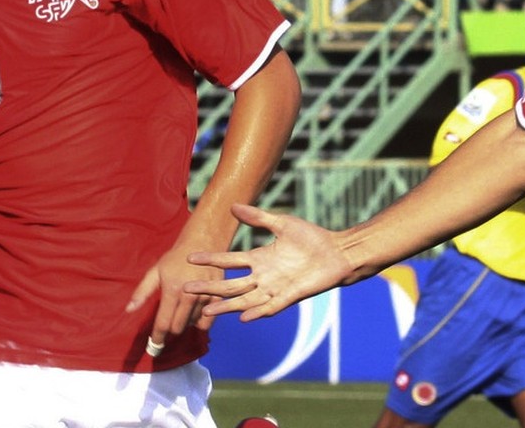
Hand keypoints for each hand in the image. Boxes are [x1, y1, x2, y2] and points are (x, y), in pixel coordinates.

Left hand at [125, 239, 222, 354]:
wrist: (203, 243)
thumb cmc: (176, 258)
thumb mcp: (155, 272)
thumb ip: (142, 292)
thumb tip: (128, 310)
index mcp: (173, 291)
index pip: (163, 323)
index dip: (157, 338)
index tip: (154, 347)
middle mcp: (190, 296)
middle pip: (178, 328)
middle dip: (170, 330)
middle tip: (167, 324)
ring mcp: (205, 297)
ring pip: (191, 325)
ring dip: (184, 323)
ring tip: (181, 312)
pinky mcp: (217, 297)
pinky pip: (207, 322)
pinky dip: (199, 322)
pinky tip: (194, 313)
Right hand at [183, 204, 354, 321]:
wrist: (337, 252)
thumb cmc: (312, 237)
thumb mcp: (282, 224)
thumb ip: (258, 218)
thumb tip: (234, 206)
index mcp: (260, 258)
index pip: (229, 260)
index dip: (211, 259)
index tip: (189, 257)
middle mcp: (264, 276)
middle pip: (231, 284)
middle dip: (210, 287)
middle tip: (187, 288)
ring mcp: (276, 287)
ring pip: (245, 300)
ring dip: (227, 306)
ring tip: (207, 311)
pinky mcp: (291, 296)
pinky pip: (270, 307)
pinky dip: (257, 312)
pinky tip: (243, 318)